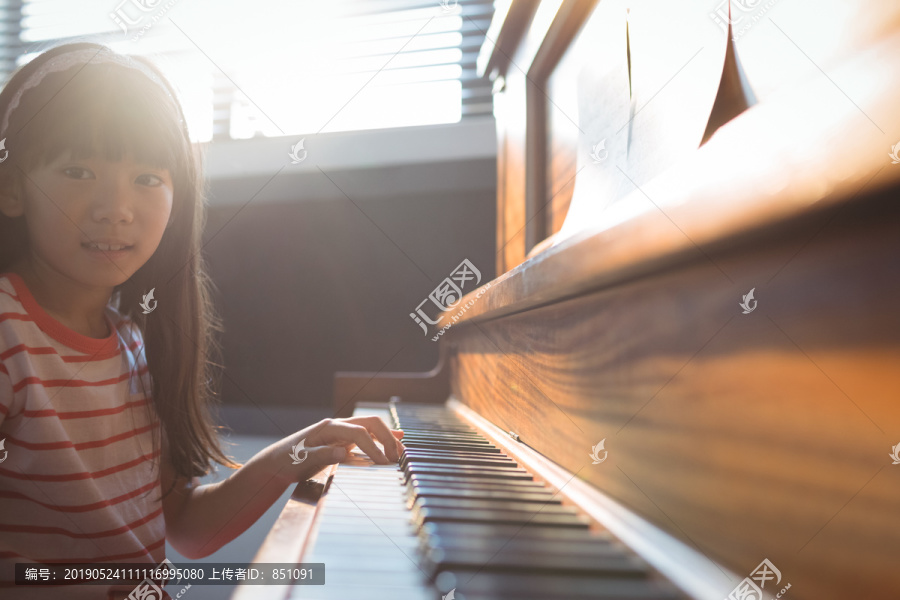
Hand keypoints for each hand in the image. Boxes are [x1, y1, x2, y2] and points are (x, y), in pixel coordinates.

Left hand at [273, 416, 404, 482]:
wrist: (275, 462)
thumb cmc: (286, 461)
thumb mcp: (301, 460)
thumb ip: (322, 455)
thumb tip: (343, 453)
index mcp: (328, 427)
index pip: (359, 432)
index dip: (374, 447)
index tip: (384, 462)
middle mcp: (337, 426)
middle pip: (370, 423)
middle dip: (387, 437)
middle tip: (398, 457)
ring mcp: (341, 432)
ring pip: (371, 428)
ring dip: (387, 437)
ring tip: (402, 451)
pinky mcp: (342, 440)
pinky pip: (367, 436)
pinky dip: (381, 438)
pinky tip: (396, 439)